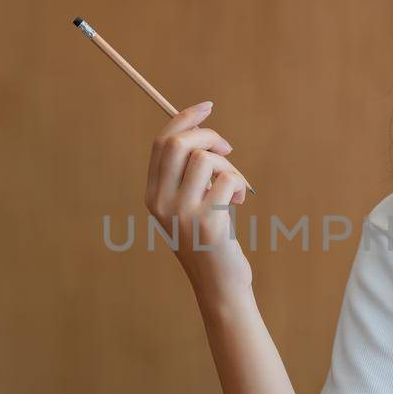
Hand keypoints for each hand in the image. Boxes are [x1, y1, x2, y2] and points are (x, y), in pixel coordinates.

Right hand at [145, 101, 254, 305]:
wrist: (218, 286)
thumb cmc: (210, 241)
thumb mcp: (188, 207)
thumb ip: (188, 175)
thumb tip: (204, 131)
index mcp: (153, 195)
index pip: (161, 143)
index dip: (184, 119)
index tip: (206, 107)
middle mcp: (161, 203)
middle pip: (178, 143)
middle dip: (209, 135)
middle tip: (227, 150)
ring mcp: (183, 213)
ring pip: (206, 158)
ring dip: (229, 166)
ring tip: (235, 187)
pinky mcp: (208, 222)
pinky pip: (228, 179)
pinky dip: (240, 183)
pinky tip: (239, 201)